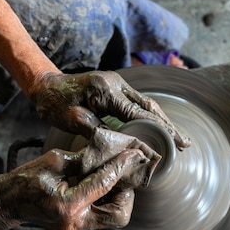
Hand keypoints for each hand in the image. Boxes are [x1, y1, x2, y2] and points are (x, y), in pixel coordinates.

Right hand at [0, 128, 160, 229]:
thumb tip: (111, 150)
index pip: (105, 184)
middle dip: (127, 193)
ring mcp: (78, 228)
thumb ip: (85, 159)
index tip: (133, 154)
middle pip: (119, 214)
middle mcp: (76, 222)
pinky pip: (104, 216)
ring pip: (115, 218)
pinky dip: (109, 201)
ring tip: (114, 179)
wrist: (8, 202)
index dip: (121, 166)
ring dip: (120, 198)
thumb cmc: (27, 179)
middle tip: (123, 175)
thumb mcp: (55, 161)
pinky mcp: (80, 227)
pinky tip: (104, 186)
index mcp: (67, 205)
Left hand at [29, 70, 190, 148]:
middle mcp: (116, 84)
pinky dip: (152, 118)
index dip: (160, 129)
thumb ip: (97, 131)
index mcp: (106, 90)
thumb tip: (121, 145)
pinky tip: (161, 129)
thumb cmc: (53, 104)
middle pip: (151, 107)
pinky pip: (138, 105)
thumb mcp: (71, 119)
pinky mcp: (116, 89)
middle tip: (186, 144)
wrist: (43, 86)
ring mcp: (117, 85)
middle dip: (169, 126)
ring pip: (147, 105)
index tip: (175, 143)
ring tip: (180, 139)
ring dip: (164, 122)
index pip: (140, 112)